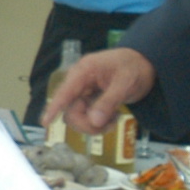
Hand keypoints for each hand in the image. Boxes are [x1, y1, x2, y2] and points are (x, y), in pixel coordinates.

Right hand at [41, 47, 155, 132]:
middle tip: (108, 126)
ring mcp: (84, 92)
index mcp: (85, 71)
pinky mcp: (90, 100)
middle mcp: (80, 82)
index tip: (45, 122)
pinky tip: (113, 117)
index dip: (54, 107)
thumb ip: (108, 102)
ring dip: (94, 125)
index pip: (65, 92)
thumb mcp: (125, 83)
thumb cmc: (134, 66)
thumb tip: (94, 121)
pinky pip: (87, 117)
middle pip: (71, 111)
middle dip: (87, 124)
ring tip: (114, 120)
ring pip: (78, 117)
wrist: (144, 63)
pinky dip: (99, 123)